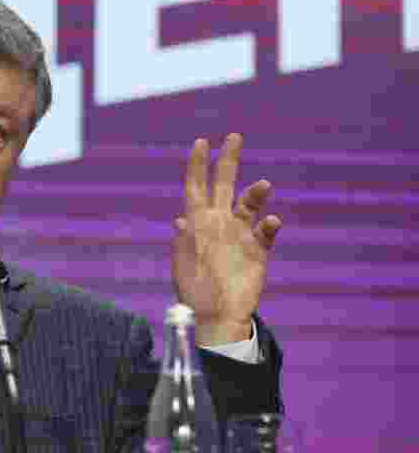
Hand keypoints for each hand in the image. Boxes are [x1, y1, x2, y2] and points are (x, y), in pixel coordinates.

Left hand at [172, 133, 280, 345]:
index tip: (202, 141)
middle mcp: (219, 223)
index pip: (196, 186)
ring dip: (255, 193)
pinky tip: (272, 220)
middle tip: (234, 136)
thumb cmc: (193, 290)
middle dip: (228, 160)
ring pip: (249, 205)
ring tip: (263, 184)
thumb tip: (181, 220)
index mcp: (197, 222)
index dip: (198, 164)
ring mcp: (240, 235)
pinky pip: (266, 233)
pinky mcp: (258, 251)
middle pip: (223, 185)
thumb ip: (184, 240)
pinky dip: (269, 224)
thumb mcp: (182, 262)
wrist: (215, 316)